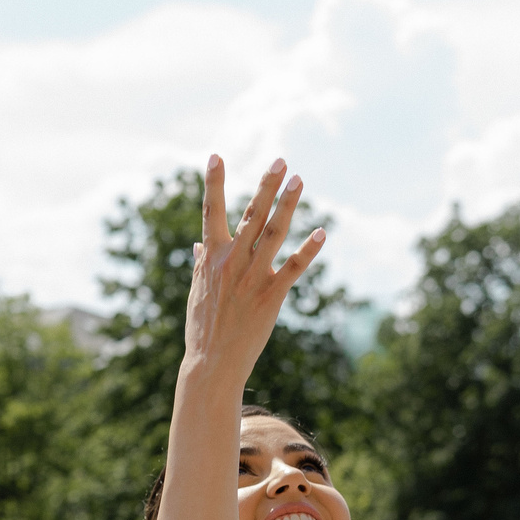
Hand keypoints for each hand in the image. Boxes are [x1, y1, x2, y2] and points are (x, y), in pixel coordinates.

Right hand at [183, 155, 325, 380]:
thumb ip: (202, 263)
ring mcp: (252, 277)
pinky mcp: (271, 296)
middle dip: (266, 186)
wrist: (212, 363)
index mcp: (211, 257)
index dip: (213, 183)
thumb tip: (199, 244)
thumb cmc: (203, 327)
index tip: (215, 156)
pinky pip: (294, 268)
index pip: (211, 212)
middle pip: (251, 215)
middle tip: (281, 161)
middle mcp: (232, 261)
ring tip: (299, 181)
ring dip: (287, 205)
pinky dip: (308, 250)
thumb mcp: (198, 291)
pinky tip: (322, 232)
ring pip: (273, 233)